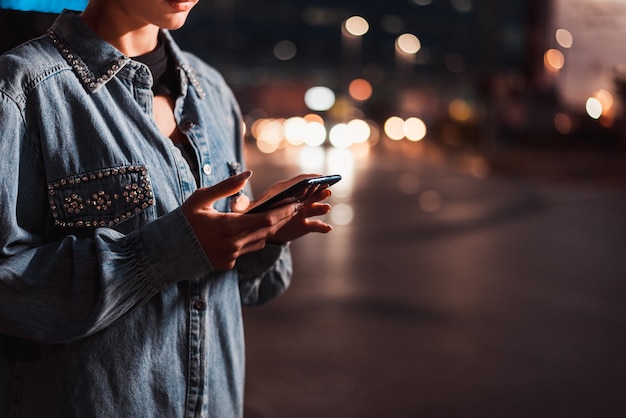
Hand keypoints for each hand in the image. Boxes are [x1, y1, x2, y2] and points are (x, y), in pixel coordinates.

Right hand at [181, 171, 298, 269]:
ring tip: (278, 216)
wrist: (167, 251)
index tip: (294, 202)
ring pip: (259, 242)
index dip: (282, 211)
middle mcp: (233, 244)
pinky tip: (253, 230)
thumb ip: (226, 187)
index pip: (265, 220)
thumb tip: (247, 174)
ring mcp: (231, 256)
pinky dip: (251, 240)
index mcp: (227, 226)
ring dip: (268, 230)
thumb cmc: (183, 220)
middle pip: (267, 231)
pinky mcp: (228, 264)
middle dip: (282, 218)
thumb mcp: (201, 198)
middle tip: (294, 207)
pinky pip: (246, 250)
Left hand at [243, 174, 333, 244]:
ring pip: (313, 207)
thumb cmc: (252, 215)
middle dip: (318, 190)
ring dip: (321, 206)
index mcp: (282, 192)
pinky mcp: (302, 224)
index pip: (297, 182)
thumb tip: (237, 201)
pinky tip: (327, 228)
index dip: (307, 180)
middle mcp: (294, 199)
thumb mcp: (244, 210)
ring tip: (326, 207)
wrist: (259, 231)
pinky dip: (321, 226)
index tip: (318, 178)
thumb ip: (241, 205)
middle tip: (327, 190)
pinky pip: (314, 225)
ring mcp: (299, 212)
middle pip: (309, 192)